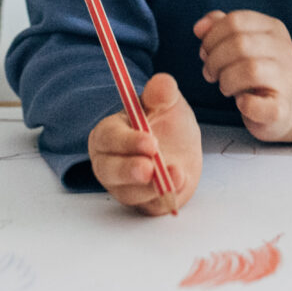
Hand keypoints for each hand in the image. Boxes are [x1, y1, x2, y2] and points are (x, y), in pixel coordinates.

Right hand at [88, 73, 202, 214]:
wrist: (182, 150)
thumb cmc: (166, 123)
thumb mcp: (168, 102)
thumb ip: (163, 92)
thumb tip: (161, 84)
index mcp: (109, 134)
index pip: (109, 138)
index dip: (127, 142)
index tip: (151, 142)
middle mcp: (110, 162)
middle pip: (109, 170)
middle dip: (129, 171)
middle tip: (149, 168)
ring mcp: (124, 186)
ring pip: (129, 193)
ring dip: (152, 188)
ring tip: (177, 175)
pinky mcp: (143, 204)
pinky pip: (149, 207)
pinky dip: (164, 199)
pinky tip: (180, 185)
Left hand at [195, 10, 291, 139]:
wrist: (280, 108)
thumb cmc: (253, 72)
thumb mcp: (239, 44)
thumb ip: (219, 28)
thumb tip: (199, 27)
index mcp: (273, 28)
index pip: (235, 21)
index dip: (212, 37)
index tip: (206, 52)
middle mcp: (285, 49)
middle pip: (239, 43)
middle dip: (215, 59)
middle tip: (210, 73)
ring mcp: (287, 79)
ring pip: (250, 69)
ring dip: (226, 80)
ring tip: (224, 86)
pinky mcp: (282, 108)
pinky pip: (258, 104)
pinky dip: (244, 104)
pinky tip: (241, 102)